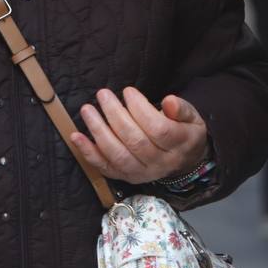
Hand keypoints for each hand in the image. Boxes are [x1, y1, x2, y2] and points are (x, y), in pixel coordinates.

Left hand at [71, 88, 207, 184]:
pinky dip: (89, 153)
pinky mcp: (125, 176)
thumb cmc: (183, 132)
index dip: (141, 109)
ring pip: (118, 155)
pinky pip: (105, 167)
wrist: (184, 161)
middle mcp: (160, 162)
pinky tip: (76, 137)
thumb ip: (182, 109)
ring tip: (87, 110)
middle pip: (135, 141)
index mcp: (179, 145)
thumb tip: (169, 101)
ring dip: (99, 131)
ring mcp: (142, 172)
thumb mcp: (192, 118)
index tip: (128, 91)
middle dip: (115, 115)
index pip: (159, 129)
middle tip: (103, 94)